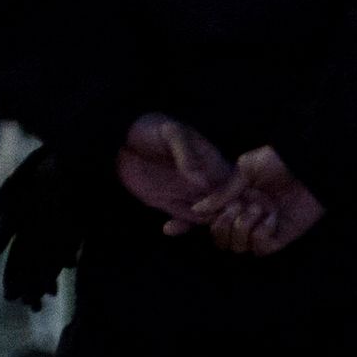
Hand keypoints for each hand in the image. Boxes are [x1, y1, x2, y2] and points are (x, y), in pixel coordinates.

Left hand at [117, 114, 238, 228]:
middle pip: (226, 204)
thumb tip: (202, 181)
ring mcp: (187, 191)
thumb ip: (186, 154)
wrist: (121, 137)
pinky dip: (180, 227)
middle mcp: (204, 179)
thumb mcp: (171, 133)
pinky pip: (182, 219)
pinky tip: (167, 228)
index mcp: (211, 161)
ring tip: (181, 223)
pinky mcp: (169, 201)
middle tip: (204, 220)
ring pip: (207, 215)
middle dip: (222, 217)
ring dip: (201, 224)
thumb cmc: (152, 128)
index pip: (233, 183)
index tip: (225, 207)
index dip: (235, 197)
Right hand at [195, 146, 323, 255]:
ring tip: (257, 208)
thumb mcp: (246, 168)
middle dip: (221, 225)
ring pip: (237, 247)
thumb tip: (197, 210)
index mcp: (233, 200)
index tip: (169, 228)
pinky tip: (272, 217)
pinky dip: (261, 233)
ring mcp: (262, 228)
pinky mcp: (279, 238)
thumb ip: (223, 191)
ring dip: (243, 227)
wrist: (309, 166)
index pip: (205, 220)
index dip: (185, 227)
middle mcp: (245, 217)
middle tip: (236, 206)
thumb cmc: (280, 161)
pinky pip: (259, 248)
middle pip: (218, 239)